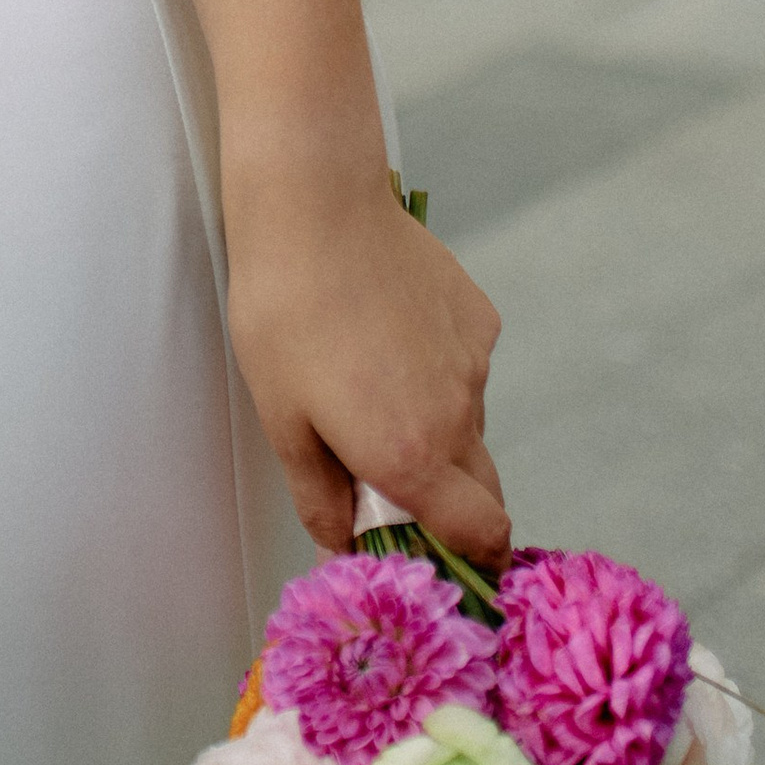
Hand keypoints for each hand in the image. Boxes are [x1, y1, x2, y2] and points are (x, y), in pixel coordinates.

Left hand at [225, 173, 510, 570]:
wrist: (316, 206)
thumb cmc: (284, 313)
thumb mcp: (283, 419)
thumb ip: (321, 496)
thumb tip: (343, 544)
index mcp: (412, 455)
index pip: (482, 535)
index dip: (471, 558)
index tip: (440, 558)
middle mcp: (459, 415)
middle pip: (482, 488)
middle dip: (448, 502)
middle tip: (388, 480)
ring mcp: (476, 362)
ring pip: (468, 423)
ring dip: (434, 429)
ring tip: (367, 384)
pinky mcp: (479, 316)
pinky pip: (466, 367)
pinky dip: (437, 372)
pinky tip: (386, 334)